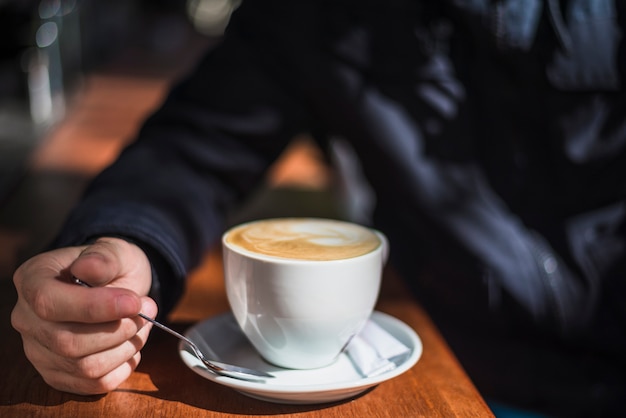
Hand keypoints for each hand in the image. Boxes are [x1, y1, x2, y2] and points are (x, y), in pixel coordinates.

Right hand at [11, 237, 157, 394]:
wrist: (116, 286)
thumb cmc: (112, 267)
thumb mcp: (114, 251)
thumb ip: (104, 257)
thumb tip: (88, 268)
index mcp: (32, 280)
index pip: (49, 303)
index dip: (96, 307)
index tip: (134, 301)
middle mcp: (26, 319)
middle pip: (67, 342)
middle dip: (119, 329)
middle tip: (147, 310)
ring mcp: (39, 350)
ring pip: (83, 367)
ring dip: (125, 348)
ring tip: (143, 325)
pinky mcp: (58, 374)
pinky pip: (93, 384)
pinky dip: (122, 367)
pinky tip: (132, 345)